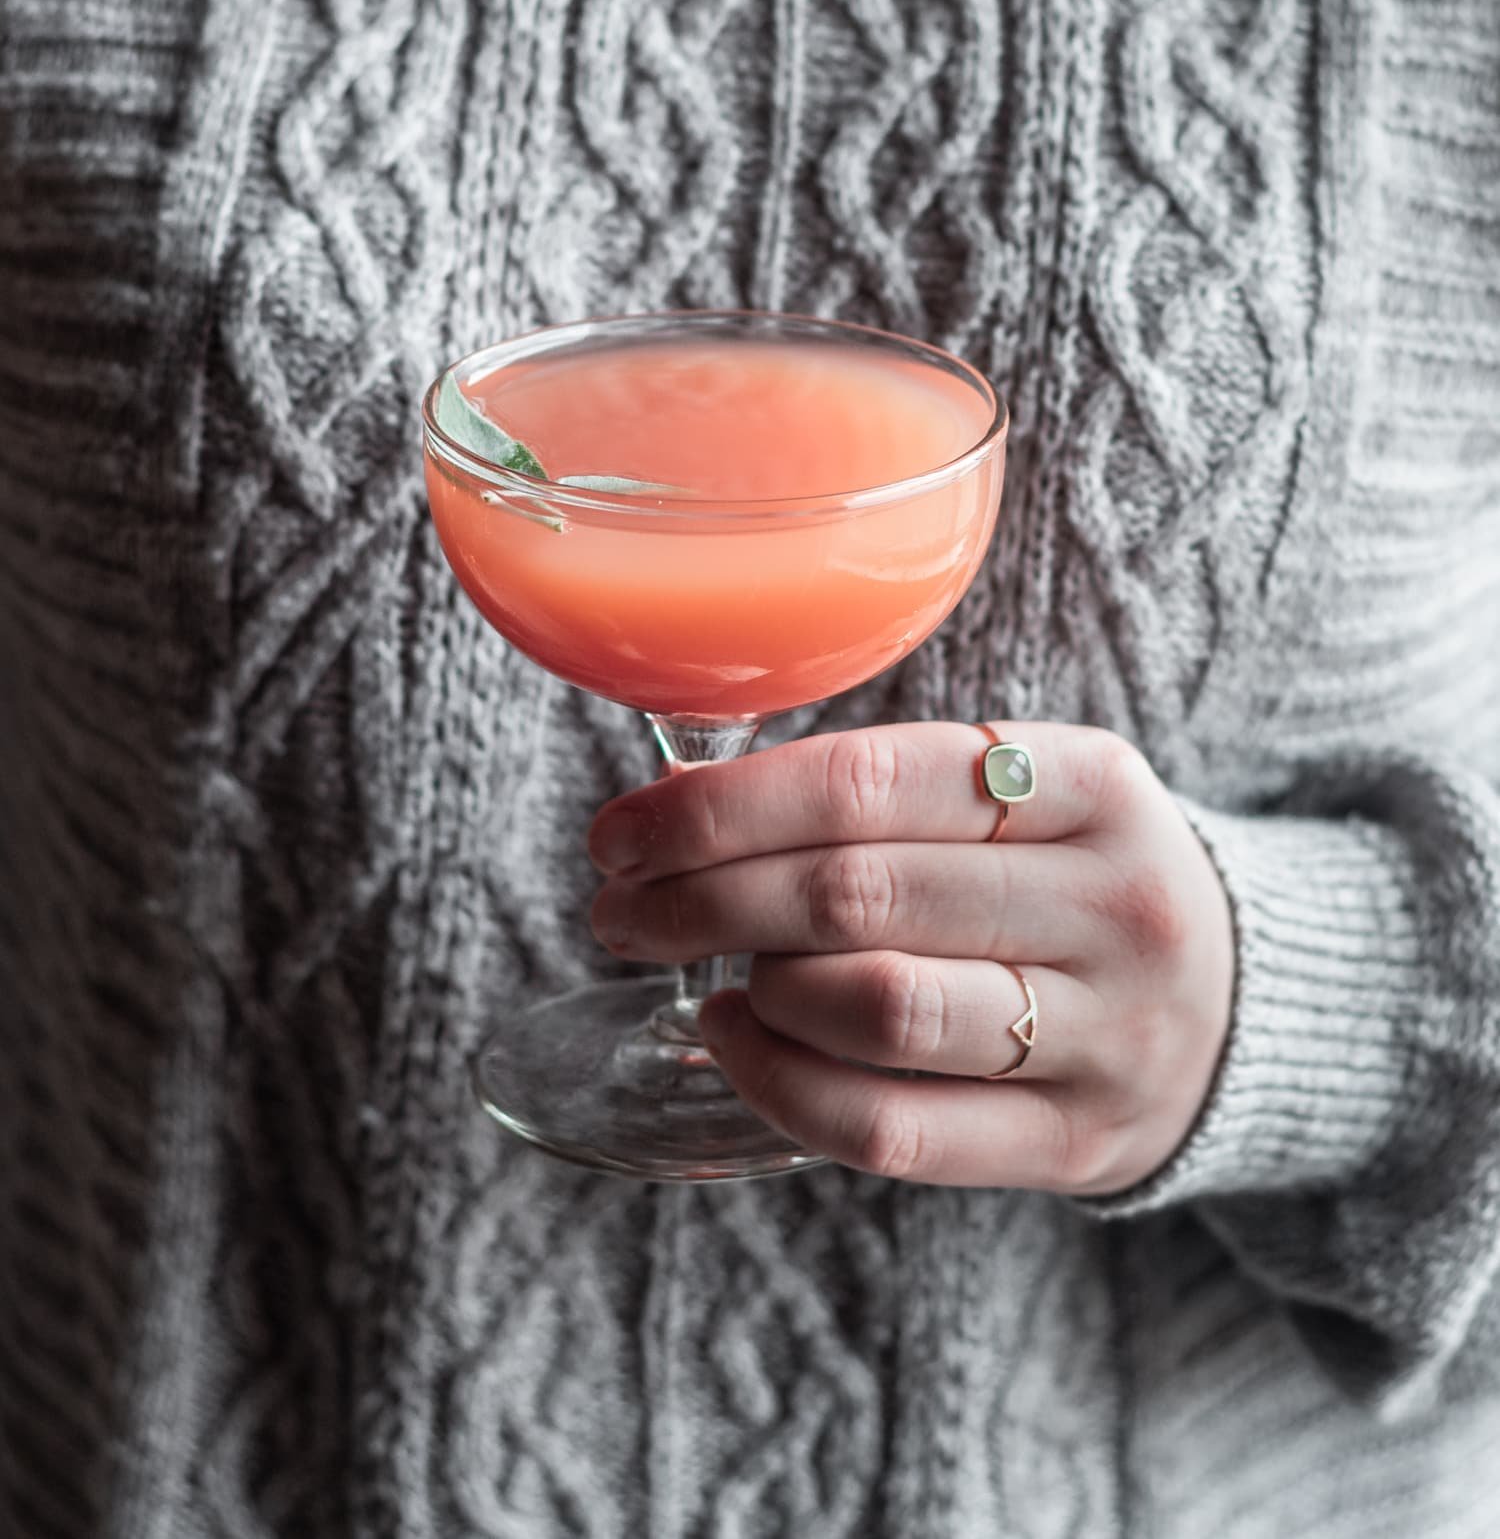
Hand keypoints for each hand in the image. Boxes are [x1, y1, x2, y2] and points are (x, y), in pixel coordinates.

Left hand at [587, 722, 1234, 1192]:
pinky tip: (735, 1042)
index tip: (626, 831)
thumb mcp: (1031, 793)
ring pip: (878, 1009)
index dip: (721, 808)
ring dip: (751, 988)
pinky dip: (784, 1086)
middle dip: (701, 897)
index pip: (870, 779)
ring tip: (706, 969)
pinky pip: (894, 1129)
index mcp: (1090, 781)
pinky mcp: (1078, 1144)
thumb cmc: (1074, 877)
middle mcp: (1112, 901)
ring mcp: (1106, 1032)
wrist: (1243, 1003)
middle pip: (858, 894)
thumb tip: (686, 799)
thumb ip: (895, 787)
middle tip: (619, 904)